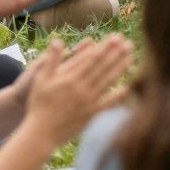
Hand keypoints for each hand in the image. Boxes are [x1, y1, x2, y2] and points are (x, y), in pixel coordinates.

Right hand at [21, 33, 132, 150]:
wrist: (41, 133)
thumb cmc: (39, 104)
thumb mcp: (40, 79)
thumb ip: (51, 59)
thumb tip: (58, 40)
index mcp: (70, 78)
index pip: (92, 58)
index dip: (105, 46)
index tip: (116, 37)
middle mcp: (82, 87)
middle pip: (103, 67)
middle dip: (117, 53)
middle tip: (129, 42)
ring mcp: (88, 101)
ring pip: (108, 80)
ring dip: (120, 67)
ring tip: (131, 56)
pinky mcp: (91, 113)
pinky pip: (108, 102)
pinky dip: (118, 95)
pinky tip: (127, 86)